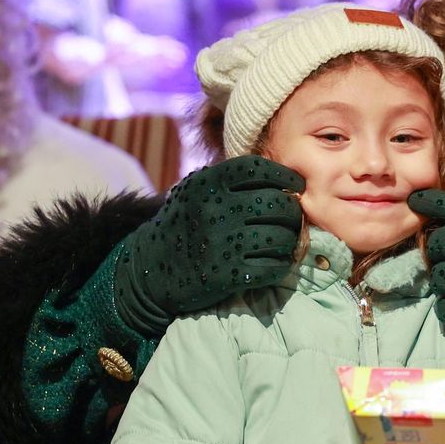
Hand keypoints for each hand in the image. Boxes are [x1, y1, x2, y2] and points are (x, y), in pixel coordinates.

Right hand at [114, 156, 304, 336]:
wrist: (148, 271)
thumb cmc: (182, 226)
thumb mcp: (195, 193)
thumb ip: (229, 182)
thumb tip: (281, 178)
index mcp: (207, 184)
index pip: (258, 168)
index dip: (284, 175)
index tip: (296, 185)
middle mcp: (215, 210)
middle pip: (278, 203)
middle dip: (292, 212)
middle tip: (292, 219)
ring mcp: (222, 244)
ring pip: (281, 236)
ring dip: (290, 241)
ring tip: (285, 242)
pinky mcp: (229, 275)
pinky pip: (274, 267)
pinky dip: (281, 265)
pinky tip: (275, 263)